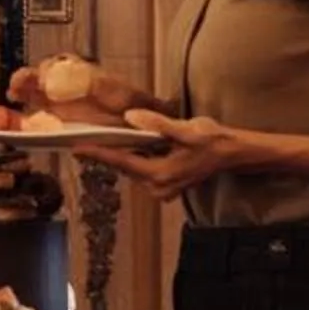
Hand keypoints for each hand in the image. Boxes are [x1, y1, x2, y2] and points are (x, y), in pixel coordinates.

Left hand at [76, 111, 242, 200]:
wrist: (232, 154)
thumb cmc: (212, 140)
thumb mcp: (185, 129)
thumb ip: (157, 125)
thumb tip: (129, 119)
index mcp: (161, 174)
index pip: (122, 162)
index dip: (98, 154)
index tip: (76, 148)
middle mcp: (158, 187)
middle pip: (124, 167)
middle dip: (105, 153)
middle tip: (82, 139)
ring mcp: (162, 190)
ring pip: (132, 170)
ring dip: (119, 155)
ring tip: (99, 140)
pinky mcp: (166, 187)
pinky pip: (142, 171)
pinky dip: (133, 159)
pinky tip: (126, 146)